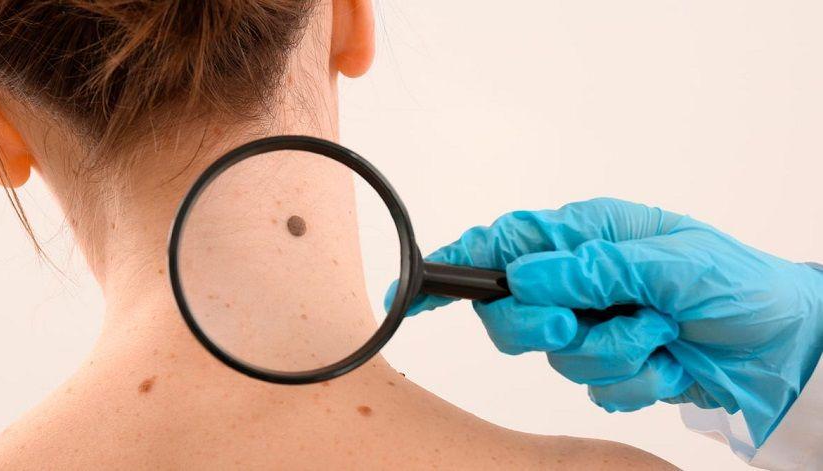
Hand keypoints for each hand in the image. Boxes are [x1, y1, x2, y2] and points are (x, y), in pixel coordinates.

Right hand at [397, 198, 822, 445]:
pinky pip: (594, 386)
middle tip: (576, 322)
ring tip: (660, 333)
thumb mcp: (674, 264)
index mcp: (587, 236)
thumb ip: (597, 267)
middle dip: (540, 326)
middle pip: (509, 310)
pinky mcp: (611, 363)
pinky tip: (667, 360)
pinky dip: (634, 380)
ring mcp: (594, 322)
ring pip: (554, 355)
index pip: (502, 244)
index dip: (452, 266)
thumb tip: (527, 276)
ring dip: (612, 353)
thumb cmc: (738, 284)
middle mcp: (581, 278)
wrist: (785, 343)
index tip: (410, 292)